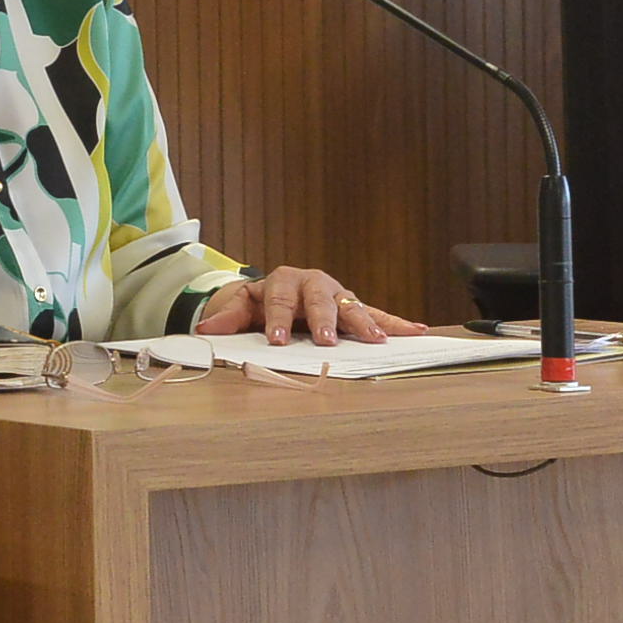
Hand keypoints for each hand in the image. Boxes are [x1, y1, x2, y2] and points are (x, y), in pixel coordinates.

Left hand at [192, 266, 424, 346]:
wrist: (279, 291)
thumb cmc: (263, 302)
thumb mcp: (242, 307)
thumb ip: (227, 318)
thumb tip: (205, 328)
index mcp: (282, 282)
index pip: (278, 301)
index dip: (277, 321)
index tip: (278, 340)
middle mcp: (313, 283)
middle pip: (319, 299)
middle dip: (324, 319)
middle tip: (327, 338)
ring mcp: (336, 293)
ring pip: (351, 306)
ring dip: (364, 322)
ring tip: (377, 339)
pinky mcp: (352, 305)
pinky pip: (377, 312)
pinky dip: (396, 322)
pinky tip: (416, 330)